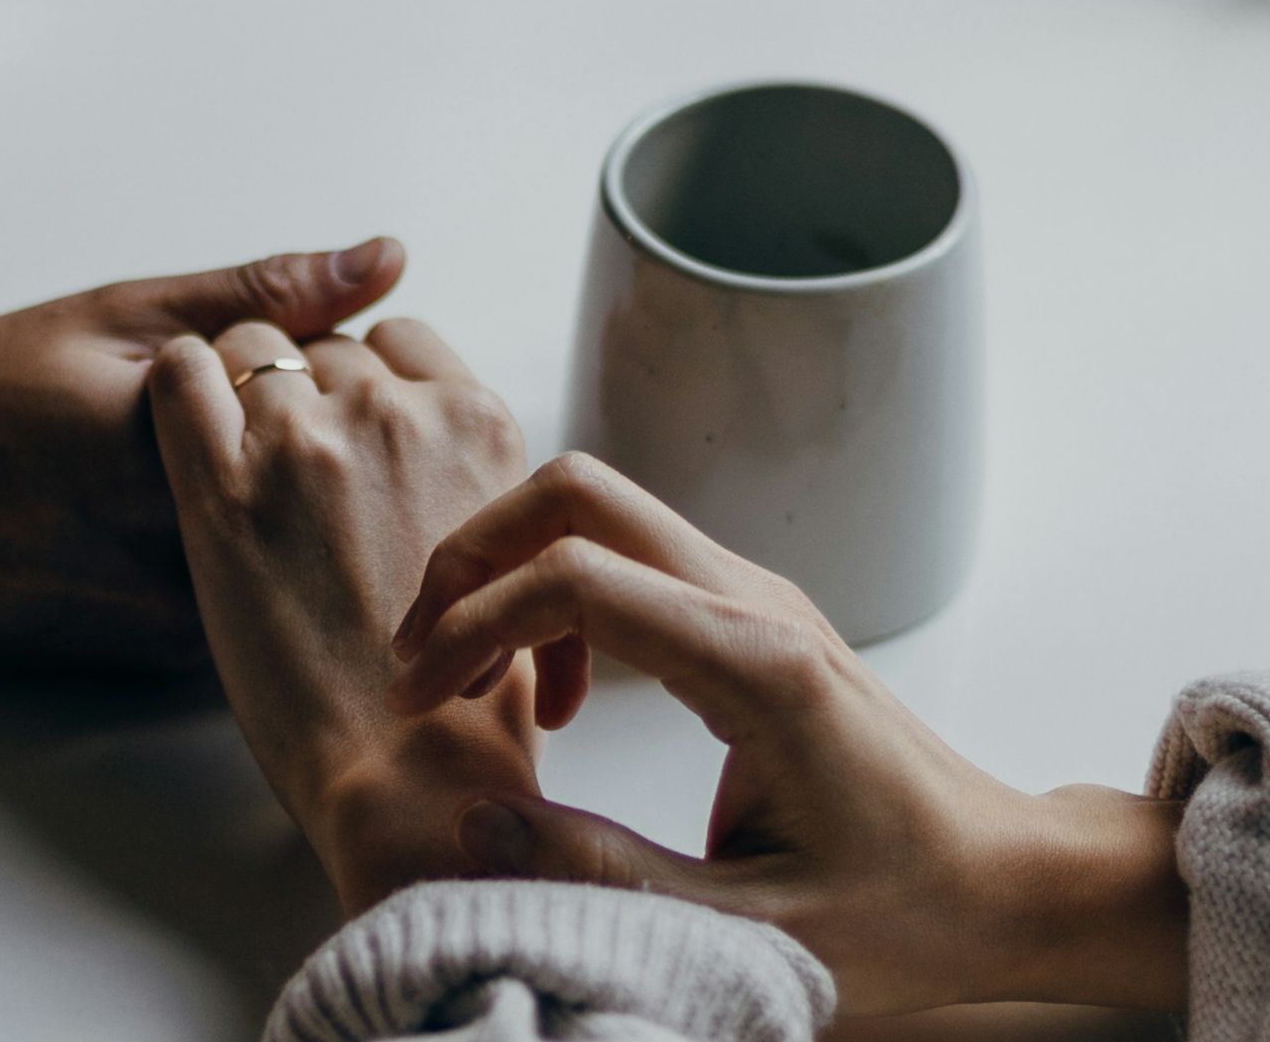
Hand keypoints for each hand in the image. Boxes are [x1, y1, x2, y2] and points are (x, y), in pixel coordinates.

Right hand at [0, 239, 405, 665]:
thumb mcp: (114, 318)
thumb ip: (259, 295)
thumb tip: (385, 259)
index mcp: (191, 457)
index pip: (344, 408)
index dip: (323, 370)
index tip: (267, 352)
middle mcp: (198, 559)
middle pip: (335, 493)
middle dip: (319, 443)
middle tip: (242, 405)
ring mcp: (185, 624)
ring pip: (300, 555)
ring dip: (290, 508)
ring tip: (171, 468)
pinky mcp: (166, 662)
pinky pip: (253, 599)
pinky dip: (249, 557)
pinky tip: (162, 519)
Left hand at [147, 314, 539, 914]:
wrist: (409, 773)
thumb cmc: (465, 693)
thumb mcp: (509, 554)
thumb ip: (471, 480)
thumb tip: (436, 461)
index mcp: (477, 424)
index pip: (400, 340)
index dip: (363, 378)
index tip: (344, 427)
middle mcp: (397, 414)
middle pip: (324, 346)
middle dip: (301, 391)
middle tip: (285, 469)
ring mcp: (308, 441)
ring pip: (250, 346)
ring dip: (237, 390)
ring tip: (232, 463)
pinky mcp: (223, 487)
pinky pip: (180, 371)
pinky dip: (176, 386)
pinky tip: (181, 433)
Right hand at [390, 452, 1187, 1014]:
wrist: (1005, 879)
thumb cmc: (906, 909)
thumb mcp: (752, 932)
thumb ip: (605, 878)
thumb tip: (476, 826)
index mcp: (757, 666)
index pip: (576, 578)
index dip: (472, 623)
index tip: (422, 698)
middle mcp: (754, 601)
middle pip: (577, 493)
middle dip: (473, 555)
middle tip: (424, 656)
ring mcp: (754, 594)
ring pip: (596, 510)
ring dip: (509, 572)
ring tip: (472, 680)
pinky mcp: (746, 612)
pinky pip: (625, 558)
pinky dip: (556, 599)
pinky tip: (556, 697)